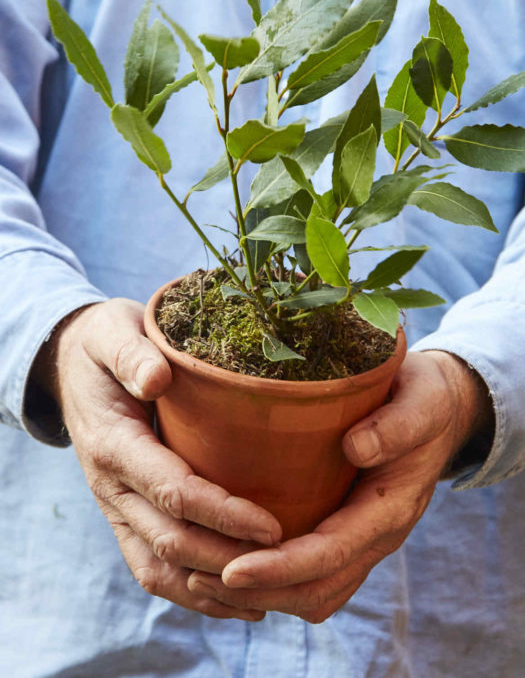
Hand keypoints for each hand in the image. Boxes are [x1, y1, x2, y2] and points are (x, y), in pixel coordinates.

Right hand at [34, 299, 280, 620]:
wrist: (73, 366)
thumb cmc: (105, 345)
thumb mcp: (113, 332)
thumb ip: (131, 353)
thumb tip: (156, 378)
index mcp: (114, 443)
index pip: (173, 492)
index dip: (223, 514)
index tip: (272, 526)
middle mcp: (112, 486)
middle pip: (172, 542)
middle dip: (230, 559)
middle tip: (290, 563)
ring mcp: (117, 507)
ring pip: (160, 569)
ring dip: (213, 590)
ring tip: (268, 597)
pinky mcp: (126, 516)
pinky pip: (152, 568)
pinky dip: (191, 593)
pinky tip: (235, 600)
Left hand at [187, 351, 493, 621]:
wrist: (440, 412)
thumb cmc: (425, 400)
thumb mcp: (420, 401)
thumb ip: (396, 425)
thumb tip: (355, 448)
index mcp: (389, 508)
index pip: (330, 554)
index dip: (280, 568)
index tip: (231, 570)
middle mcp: (375, 536)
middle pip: (316, 590)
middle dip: (260, 591)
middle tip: (198, 578)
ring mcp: (362, 539)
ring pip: (314, 593)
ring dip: (262, 594)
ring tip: (203, 579)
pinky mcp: (347, 533)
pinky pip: (314, 577)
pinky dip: (274, 582)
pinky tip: (232, 564)